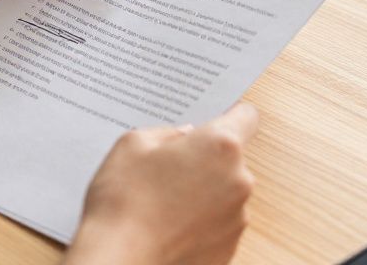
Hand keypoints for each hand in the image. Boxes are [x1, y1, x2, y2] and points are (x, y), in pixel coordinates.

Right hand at [65, 103, 259, 264]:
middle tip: (168, 169)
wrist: (120, 260)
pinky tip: (168, 226)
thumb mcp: (132, 144)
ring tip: (163, 203)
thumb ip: (166, 133)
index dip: (229, 116)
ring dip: (203, 193)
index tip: (213, 123)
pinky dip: (200, 223)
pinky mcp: (229, 248)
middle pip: (232, 159)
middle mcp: (238, 180)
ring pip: (225, 193)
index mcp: (220, 146)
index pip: (246, 116)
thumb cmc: (124, 201)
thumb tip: (183, 139)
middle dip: (205, 160)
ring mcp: (237, 218)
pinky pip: (218, 224)